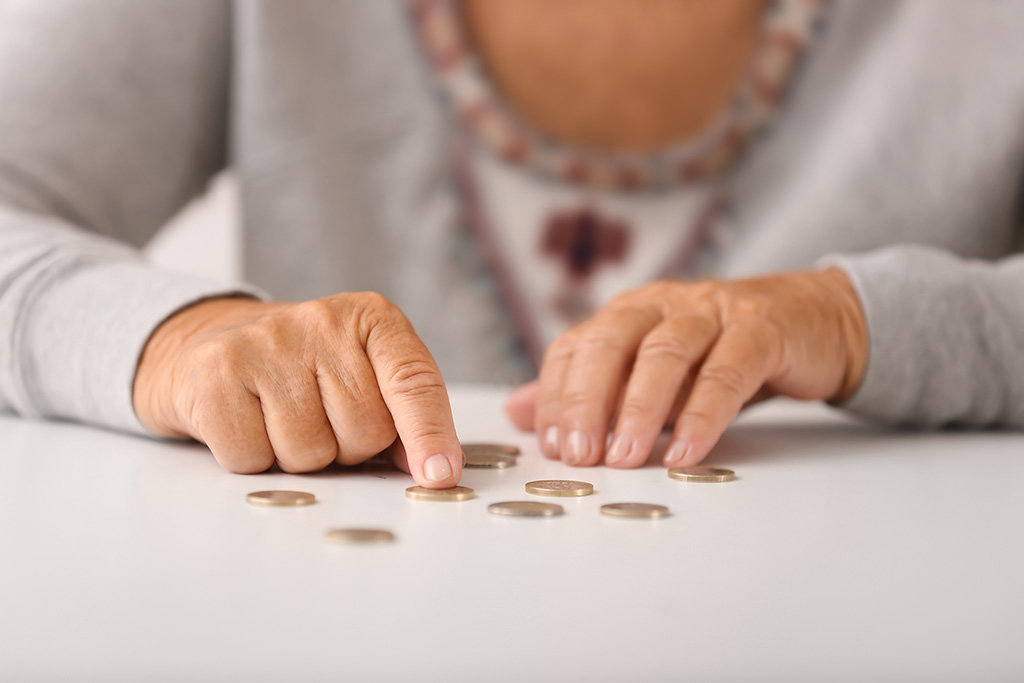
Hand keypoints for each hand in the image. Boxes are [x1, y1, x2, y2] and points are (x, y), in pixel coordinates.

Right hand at [133, 293, 462, 486]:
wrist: (207, 344)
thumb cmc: (300, 372)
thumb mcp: (361, 378)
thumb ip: (402, 417)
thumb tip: (435, 467)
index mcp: (371, 318)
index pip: (413, 381)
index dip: (429, 433)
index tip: (440, 475)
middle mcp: (322, 320)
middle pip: (364, 430)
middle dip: (347, 448)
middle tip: (318, 419)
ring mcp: (267, 342)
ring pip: (309, 452)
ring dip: (298, 458)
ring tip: (279, 420)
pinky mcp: (217, 370)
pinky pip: (253, 458)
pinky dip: (251, 459)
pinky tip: (246, 423)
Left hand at [505, 268, 867, 467]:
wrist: (810, 321)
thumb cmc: (721, 352)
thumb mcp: (649, 372)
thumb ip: (588, 391)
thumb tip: (519, 413)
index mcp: (627, 313)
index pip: (574, 347)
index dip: (557, 396)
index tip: (552, 447)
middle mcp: (661, 304)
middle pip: (609, 343)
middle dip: (587, 401)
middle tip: (579, 455)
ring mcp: (711, 312)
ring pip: (664, 354)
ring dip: (638, 410)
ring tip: (624, 458)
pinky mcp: (760, 330)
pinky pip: (726, 372)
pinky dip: (703, 416)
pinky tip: (684, 454)